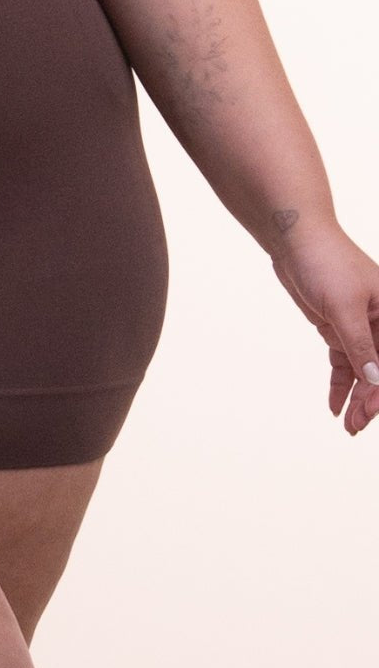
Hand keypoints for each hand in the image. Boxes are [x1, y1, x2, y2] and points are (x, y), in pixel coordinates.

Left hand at [269, 225, 378, 434]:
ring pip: (364, 370)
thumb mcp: (343, 307)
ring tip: (348, 425)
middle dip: (371, 400)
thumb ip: (359, 345)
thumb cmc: (326, 263)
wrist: (296, 239)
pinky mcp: (338, 326)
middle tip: (354, 428)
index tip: (368, 415)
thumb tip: (377, 381)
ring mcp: (360, 325)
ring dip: (357, 397)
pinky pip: (345, 361)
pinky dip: (341, 383)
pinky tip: (335, 405)